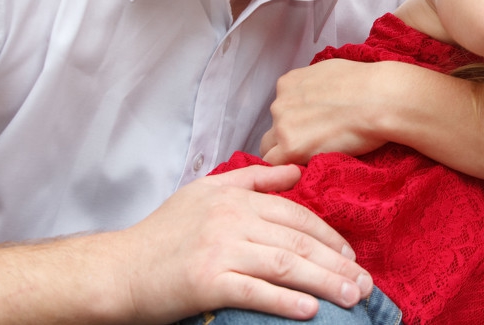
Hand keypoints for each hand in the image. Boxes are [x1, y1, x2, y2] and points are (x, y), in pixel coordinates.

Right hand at [113, 163, 372, 321]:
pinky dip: (285, 301)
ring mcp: (219, 250)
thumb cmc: (162, 234)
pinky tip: (309, 311)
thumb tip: (296, 171)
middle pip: (297, 241)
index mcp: (234, 198)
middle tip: (365, 284)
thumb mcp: (205, 192)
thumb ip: (252, 181)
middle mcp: (230, 219)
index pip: (295, 214)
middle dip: (337, 263)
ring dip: (324, 283)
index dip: (329, 235)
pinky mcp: (206, 282)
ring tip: (351, 298)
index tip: (352, 255)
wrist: (117, 270)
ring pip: (284, 265)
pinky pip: (255, 292)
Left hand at [261, 59, 405, 163]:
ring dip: (288, 156)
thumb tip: (319, 96)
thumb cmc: (366, 84)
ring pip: (270, 150)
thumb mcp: (330, 72)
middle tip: (316, 146)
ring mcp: (282, 125)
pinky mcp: (290, 147)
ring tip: (316, 159)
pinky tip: (308, 170)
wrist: (379, 98)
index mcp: (288, 83)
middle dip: (289, 139)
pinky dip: (288, 171)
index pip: (280, 110)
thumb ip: (314, 86)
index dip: (296, 123)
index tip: (313, 129)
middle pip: (273, 130)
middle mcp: (279, 102)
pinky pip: (276, 167)